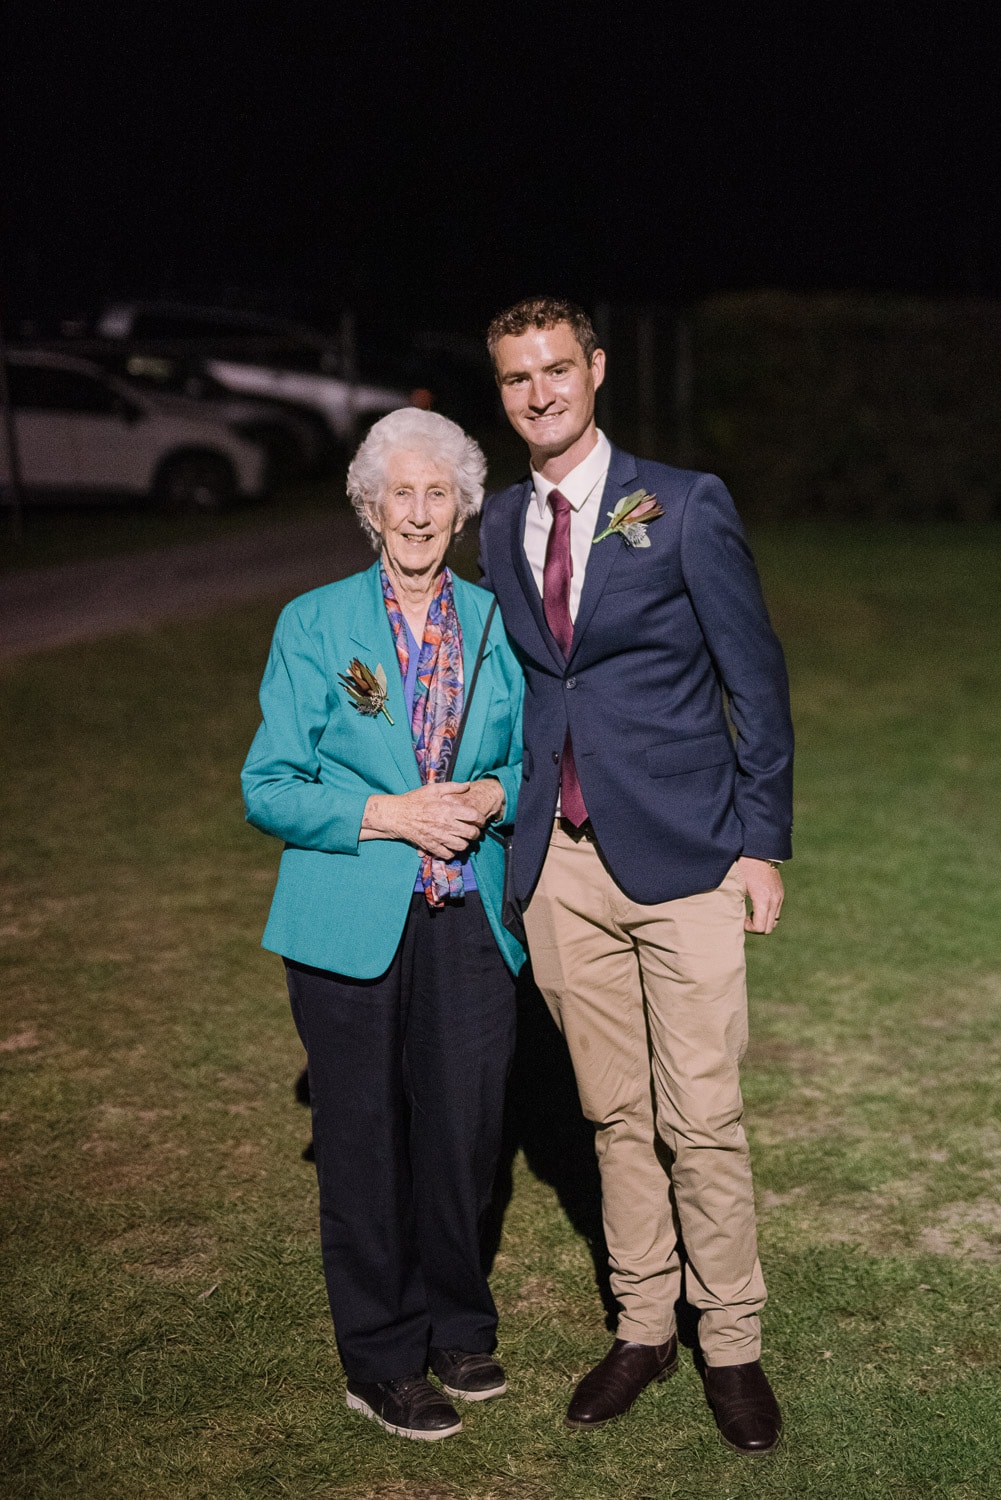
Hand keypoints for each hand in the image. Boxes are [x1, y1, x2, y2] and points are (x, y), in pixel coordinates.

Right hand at [361, 780, 501, 858]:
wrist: (397, 815)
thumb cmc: (415, 800)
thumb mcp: (434, 789)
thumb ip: (453, 787)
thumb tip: (467, 785)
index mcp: (449, 809)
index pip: (474, 817)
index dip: (481, 819)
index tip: (480, 820)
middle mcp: (446, 824)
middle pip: (471, 833)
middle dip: (476, 833)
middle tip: (474, 831)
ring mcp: (439, 837)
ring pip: (462, 846)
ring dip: (465, 843)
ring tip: (463, 838)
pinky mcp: (431, 846)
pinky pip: (448, 854)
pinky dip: (452, 852)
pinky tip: (451, 846)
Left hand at [738, 856, 783, 934]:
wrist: (758, 849)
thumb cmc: (743, 866)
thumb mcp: (737, 886)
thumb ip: (737, 904)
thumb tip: (732, 918)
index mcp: (763, 899)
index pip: (760, 927)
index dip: (749, 928)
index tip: (740, 919)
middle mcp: (774, 899)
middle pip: (768, 928)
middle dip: (756, 927)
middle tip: (744, 918)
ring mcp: (779, 896)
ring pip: (774, 921)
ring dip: (762, 921)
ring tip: (750, 912)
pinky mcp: (780, 893)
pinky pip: (776, 911)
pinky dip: (767, 913)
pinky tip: (756, 905)